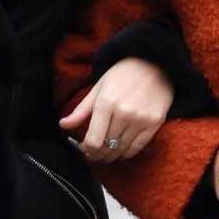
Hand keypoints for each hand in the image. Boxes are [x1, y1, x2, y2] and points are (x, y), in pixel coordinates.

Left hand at [58, 58, 174, 162]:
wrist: (155, 63)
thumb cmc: (123, 74)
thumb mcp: (99, 87)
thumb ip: (81, 109)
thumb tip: (63, 125)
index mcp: (106, 103)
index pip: (93, 140)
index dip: (87, 149)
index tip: (85, 148)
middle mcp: (123, 113)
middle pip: (106, 146)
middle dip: (97, 154)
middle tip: (93, 154)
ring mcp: (140, 119)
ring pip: (121, 149)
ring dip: (111, 156)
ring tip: (105, 155)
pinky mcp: (154, 123)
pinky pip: (138, 147)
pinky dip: (127, 153)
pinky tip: (121, 152)